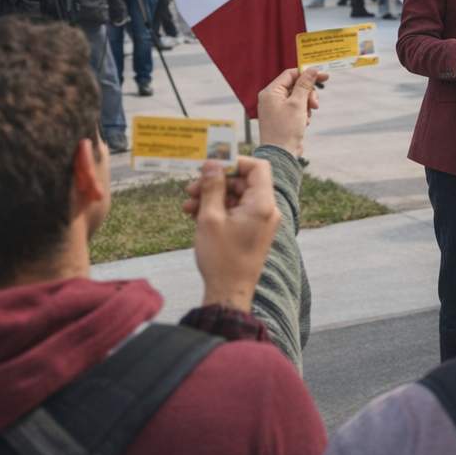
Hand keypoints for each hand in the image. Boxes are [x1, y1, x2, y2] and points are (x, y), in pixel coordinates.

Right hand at [187, 157, 280, 311]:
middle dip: (216, 182)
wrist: (229, 291)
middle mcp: (267, 210)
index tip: (210, 167)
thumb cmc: (221, 258)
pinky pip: (237, 211)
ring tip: (188, 205)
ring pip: (237, 197)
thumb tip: (212, 164)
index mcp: (263, 204)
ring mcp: (261, 221)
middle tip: (191, 189)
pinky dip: (218, 210)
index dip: (234, 163)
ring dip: (213, 197)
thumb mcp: (210, 218)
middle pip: (244, 182)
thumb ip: (212, 187)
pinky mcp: (253, 231)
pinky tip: (195, 215)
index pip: (257, 167)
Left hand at [257, 67, 326, 157]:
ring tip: (307, 117)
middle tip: (315, 104)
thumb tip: (312, 69)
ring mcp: (276, 108)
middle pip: (295, 86)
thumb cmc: (286, 128)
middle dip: (308, 94)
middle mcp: (271, 98)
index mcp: (270, 92)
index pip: (290, 74)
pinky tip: (304, 123)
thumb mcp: (298, 104)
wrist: (280, 154)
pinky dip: (303, 113)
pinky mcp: (282, 117)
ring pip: (298, 98)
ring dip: (307, 105)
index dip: (307, 74)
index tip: (324, 76)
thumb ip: (305, 85)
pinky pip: (296, 108)